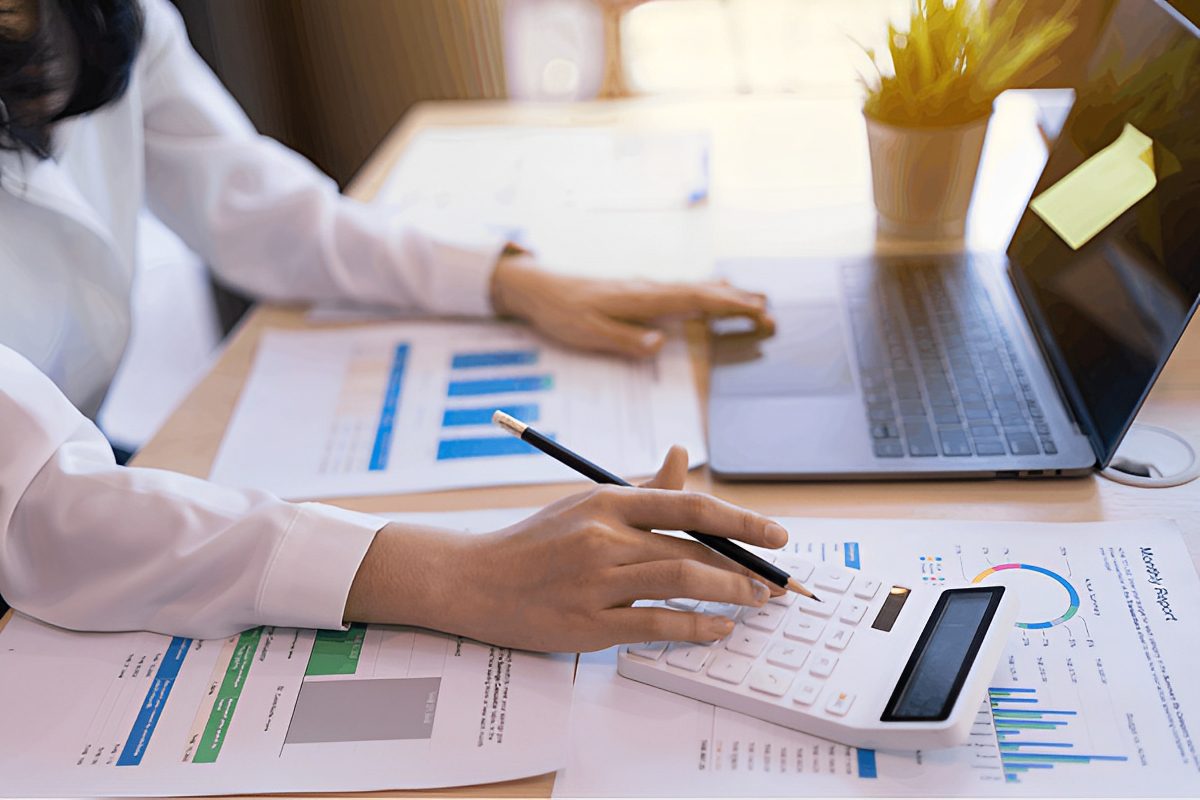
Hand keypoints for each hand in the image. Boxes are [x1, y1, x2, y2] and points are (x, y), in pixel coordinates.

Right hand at [344, 446, 787, 651]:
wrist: (474, 580)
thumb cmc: (536, 541)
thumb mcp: (587, 502)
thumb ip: (642, 489)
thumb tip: (684, 456)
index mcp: (607, 501)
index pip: (690, 504)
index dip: (742, 519)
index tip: (777, 534)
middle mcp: (604, 537)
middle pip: (693, 547)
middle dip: (745, 567)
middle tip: (775, 581)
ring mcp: (595, 581)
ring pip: (682, 582)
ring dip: (730, 594)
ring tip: (755, 601)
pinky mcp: (587, 623)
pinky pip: (656, 624)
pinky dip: (695, 627)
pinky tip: (718, 629)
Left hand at [490, 250, 774, 357]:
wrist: (540, 288)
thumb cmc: (563, 312)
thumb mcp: (589, 332)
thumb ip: (624, 339)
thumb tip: (658, 344)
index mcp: (642, 298)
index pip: (694, 300)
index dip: (727, 306)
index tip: (756, 311)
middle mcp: (650, 288)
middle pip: (703, 292)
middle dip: (738, 302)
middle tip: (771, 314)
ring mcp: (647, 288)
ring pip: (696, 288)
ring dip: (727, 296)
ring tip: (757, 301)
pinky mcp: (640, 292)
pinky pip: (683, 290)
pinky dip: (707, 292)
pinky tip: (715, 293)